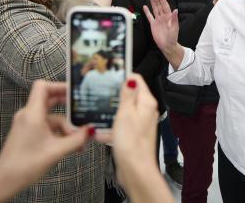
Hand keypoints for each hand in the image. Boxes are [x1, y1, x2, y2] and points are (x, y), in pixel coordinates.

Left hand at [0, 81, 92, 202]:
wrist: (5, 182)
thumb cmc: (26, 165)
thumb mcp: (57, 150)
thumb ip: (77, 139)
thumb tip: (93, 130)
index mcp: (32, 114)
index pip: (43, 87)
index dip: (60, 85)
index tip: (76, 91)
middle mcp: (28, 115)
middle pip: (50, 100)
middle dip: (69, 105)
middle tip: (85, 109)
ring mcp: (28, 124)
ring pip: (53, 117)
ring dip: (67, 126)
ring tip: (81, 140)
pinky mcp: (29, 133)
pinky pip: (49, 127)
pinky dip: (61, 133)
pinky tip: (72, 145)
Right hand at [105, 75, 172, 202]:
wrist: (135, 169)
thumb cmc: (132, 143)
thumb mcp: (125, 113)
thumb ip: (127, 94)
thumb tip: (130, 77)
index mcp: (146, 102)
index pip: (137, 80)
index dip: (124, 76)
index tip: (111, 75)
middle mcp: (146, 111)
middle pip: (130, 96)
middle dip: (115, 95)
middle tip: (101, 94)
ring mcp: (140, 123)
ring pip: (123, 112)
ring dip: (111, 113)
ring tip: (98, 113)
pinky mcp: (134, 135)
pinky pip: (121, 127)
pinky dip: (111, 128)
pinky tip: (100, 132)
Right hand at [144, 0, 179, 53]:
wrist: (167, 45)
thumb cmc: (172, 37)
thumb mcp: (174, 27)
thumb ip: (174, 18)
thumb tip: (176, 10)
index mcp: (169, 16)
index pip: (165, 5)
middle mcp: (163, 17)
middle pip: (159, 5)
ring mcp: (158, 20)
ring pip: (154, 9)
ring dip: (152, 2)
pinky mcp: (153, 24)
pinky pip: (149, 17)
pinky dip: (147, 12)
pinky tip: (145, 6)